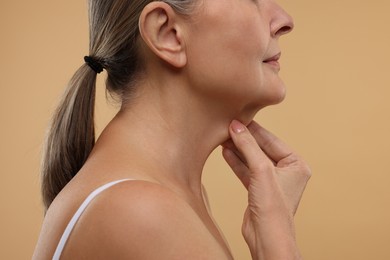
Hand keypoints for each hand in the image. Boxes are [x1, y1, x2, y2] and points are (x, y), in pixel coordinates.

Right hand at [222, 120, 310, 259]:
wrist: (266, 237)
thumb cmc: (272, 208)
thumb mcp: (261, 170)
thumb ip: (248, 146)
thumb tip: (236, 126)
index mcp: (296, 165)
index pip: (272, 141)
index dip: (254, 130)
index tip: (238, 119)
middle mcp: (286, 172)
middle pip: (261, 149)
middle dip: (244, 140)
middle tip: (228, 127)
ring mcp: (271, 181)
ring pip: (252, 160)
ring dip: (238, 149)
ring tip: (223, 137)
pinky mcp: (258, 190)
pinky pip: (246, 170)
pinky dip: (236, 162)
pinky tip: (225, 152)